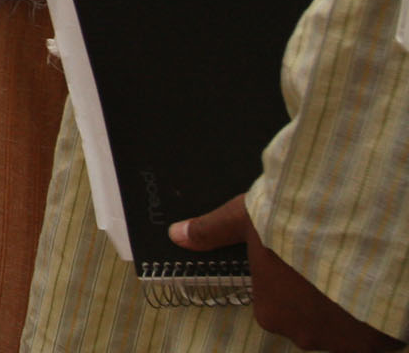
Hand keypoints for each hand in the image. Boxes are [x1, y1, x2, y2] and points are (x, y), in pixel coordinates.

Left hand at [173, 196, 403, 351]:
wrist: (356, 230)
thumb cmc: (294, 223)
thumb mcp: (245, 219)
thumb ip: (212, 231)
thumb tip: (177, 235)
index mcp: (270, 312)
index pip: (275, 303)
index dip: (287, 279)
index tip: (299, 258)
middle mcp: (305, 335)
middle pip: (309, 319)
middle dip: (318, 297)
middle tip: (327, 260)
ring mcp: (346, 342)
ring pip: (344, 328)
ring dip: (348, 308)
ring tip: (352, 270)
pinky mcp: (381, 341)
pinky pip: (378, 336)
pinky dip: (376, 318)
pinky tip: (374, 286)